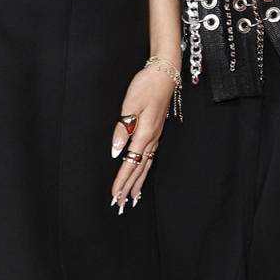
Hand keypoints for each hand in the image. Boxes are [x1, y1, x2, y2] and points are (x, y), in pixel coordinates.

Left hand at [109, 65, 175, 211]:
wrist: (165, 73)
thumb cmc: (147, 85)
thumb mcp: (130, 104)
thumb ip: (123, 129)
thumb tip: (116, 152)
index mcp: (144, 133)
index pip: (130, 162)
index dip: (121, 180)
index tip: (114, 195)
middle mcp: (152, 138)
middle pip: (139, 169)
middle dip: (129, 188)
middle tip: (120, 206)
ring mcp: (156, 135)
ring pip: (146, 165)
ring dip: (138, 182)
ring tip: (132, 198)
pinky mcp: (156, 131)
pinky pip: (150, 157)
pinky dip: (145, 170)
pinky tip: (143, 173)